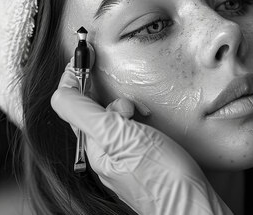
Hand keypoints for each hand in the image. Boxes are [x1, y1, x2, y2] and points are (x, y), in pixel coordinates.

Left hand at [51, 59, 231, 214]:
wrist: (191, 205)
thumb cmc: (161, 176)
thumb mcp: (117, 136)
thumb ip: (85, 113)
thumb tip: (61, 91)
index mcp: (92, 146)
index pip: (71, 103)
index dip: (76, 75)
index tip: (86, 53)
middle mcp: (102, 153)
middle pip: (94, 108)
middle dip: (111, 95)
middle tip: (135, 104)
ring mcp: (120, 157)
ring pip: (115, 118)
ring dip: (129, 108)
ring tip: (147, 116)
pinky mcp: (139, 159)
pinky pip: (130, 131)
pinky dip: (140, 121)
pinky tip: (153, 126)